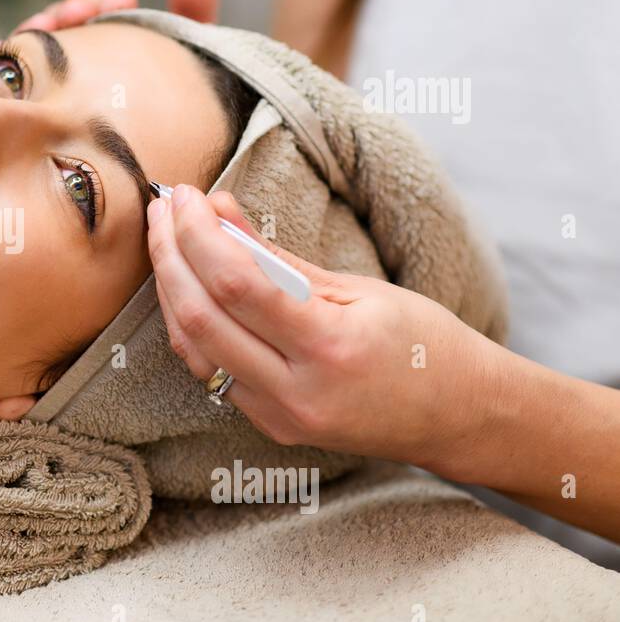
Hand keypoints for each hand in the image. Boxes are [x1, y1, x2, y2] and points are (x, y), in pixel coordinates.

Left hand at [145, 184, 508, 475]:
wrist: (460, 418)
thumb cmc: (423, 342)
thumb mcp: (357, 287)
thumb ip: (275, 254)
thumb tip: (219, 208)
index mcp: (330, 347)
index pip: (236, 285)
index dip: (197, 234)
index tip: (184, 195)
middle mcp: (297, 391)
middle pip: (202, 317)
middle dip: (170, 254)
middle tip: (162, 208)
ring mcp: (279, 416)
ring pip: (194, 347)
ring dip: (170, 288)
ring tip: (165, 237)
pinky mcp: (270, 426)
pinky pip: (210, 370)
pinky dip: (190, 323)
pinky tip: (185, 283)